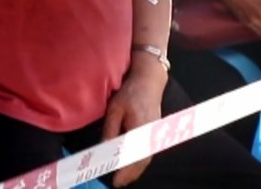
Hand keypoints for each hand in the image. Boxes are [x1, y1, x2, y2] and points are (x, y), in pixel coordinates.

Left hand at [101, 62, 165, 186]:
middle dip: (130, 174)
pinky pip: (149, 152)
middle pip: (142, 161)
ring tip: (123, 178)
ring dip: (136, 170)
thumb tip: (104, 149)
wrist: (149, 82)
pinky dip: (141, 162)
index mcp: (140, 129)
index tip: (116, 180)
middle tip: (118, 183)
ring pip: (147, 158)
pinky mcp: (156, 133)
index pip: (132, 156)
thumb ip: (110, 130)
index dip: (125, 171)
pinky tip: (133, 165)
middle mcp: (151, 135)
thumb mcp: (115, 109)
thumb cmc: (130, 93)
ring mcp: (155, 135)